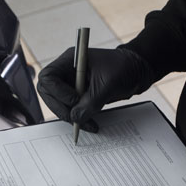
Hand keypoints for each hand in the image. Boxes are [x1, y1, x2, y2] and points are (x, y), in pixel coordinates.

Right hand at [37, 47, 154, 130]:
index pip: (48, 78)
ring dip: (71, 117)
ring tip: (89, 124)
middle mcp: (67, 72)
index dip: (58, 92)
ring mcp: (71, 84)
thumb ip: (91, 101)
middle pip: (48, 93)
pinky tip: (91, 124)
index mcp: (70, 60)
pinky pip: (71, 110)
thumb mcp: (108, 84)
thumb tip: (76, 117)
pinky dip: (78, 119)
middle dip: (61, 108)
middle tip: (77, 119)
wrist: (137, 71)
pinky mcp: (79, 96)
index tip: (75, 100)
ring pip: (58, 105)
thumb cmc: (123, 68)